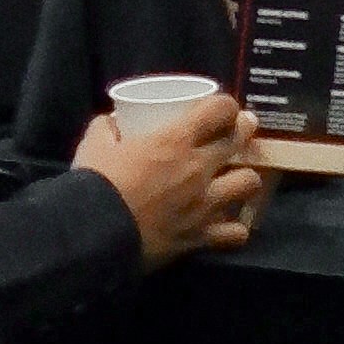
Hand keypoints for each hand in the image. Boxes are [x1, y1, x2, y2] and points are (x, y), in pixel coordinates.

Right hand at [76, 98, 269, 271]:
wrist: (94, 234)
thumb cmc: (97, 184)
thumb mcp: (95, 144)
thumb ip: (107, 128)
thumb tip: (113, 122)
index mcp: (176, 140)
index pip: (220, 109)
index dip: (226, 106)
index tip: (222, 109)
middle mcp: (199, 168)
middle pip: (240, 141)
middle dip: (244, 132)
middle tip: (239, 133)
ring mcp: (204, 204)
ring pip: (248, 183)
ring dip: (244, 178)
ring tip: (235, 179)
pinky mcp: (201, 237)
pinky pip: (236, 233)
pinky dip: (235, 228)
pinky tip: (227, 224)